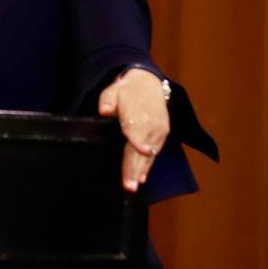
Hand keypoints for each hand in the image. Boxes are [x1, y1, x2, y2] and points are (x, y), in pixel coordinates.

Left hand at [98, 68, 169, 191]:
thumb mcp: (113, 89)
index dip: (137, 141)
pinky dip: (148, 165)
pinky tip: (142, 177)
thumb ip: (107, 100)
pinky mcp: (163, 134)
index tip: (138, 151)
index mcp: (137, 113)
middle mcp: (150, 124)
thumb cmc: (127, 90)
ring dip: (141, 171)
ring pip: (148, 154)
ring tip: (134, 186)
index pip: (136, 130)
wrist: (149, 83)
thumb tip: (104, 111)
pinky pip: (155, 153)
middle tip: (129, 185)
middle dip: (135, 167)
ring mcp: (158, 130)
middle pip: (141, 149)